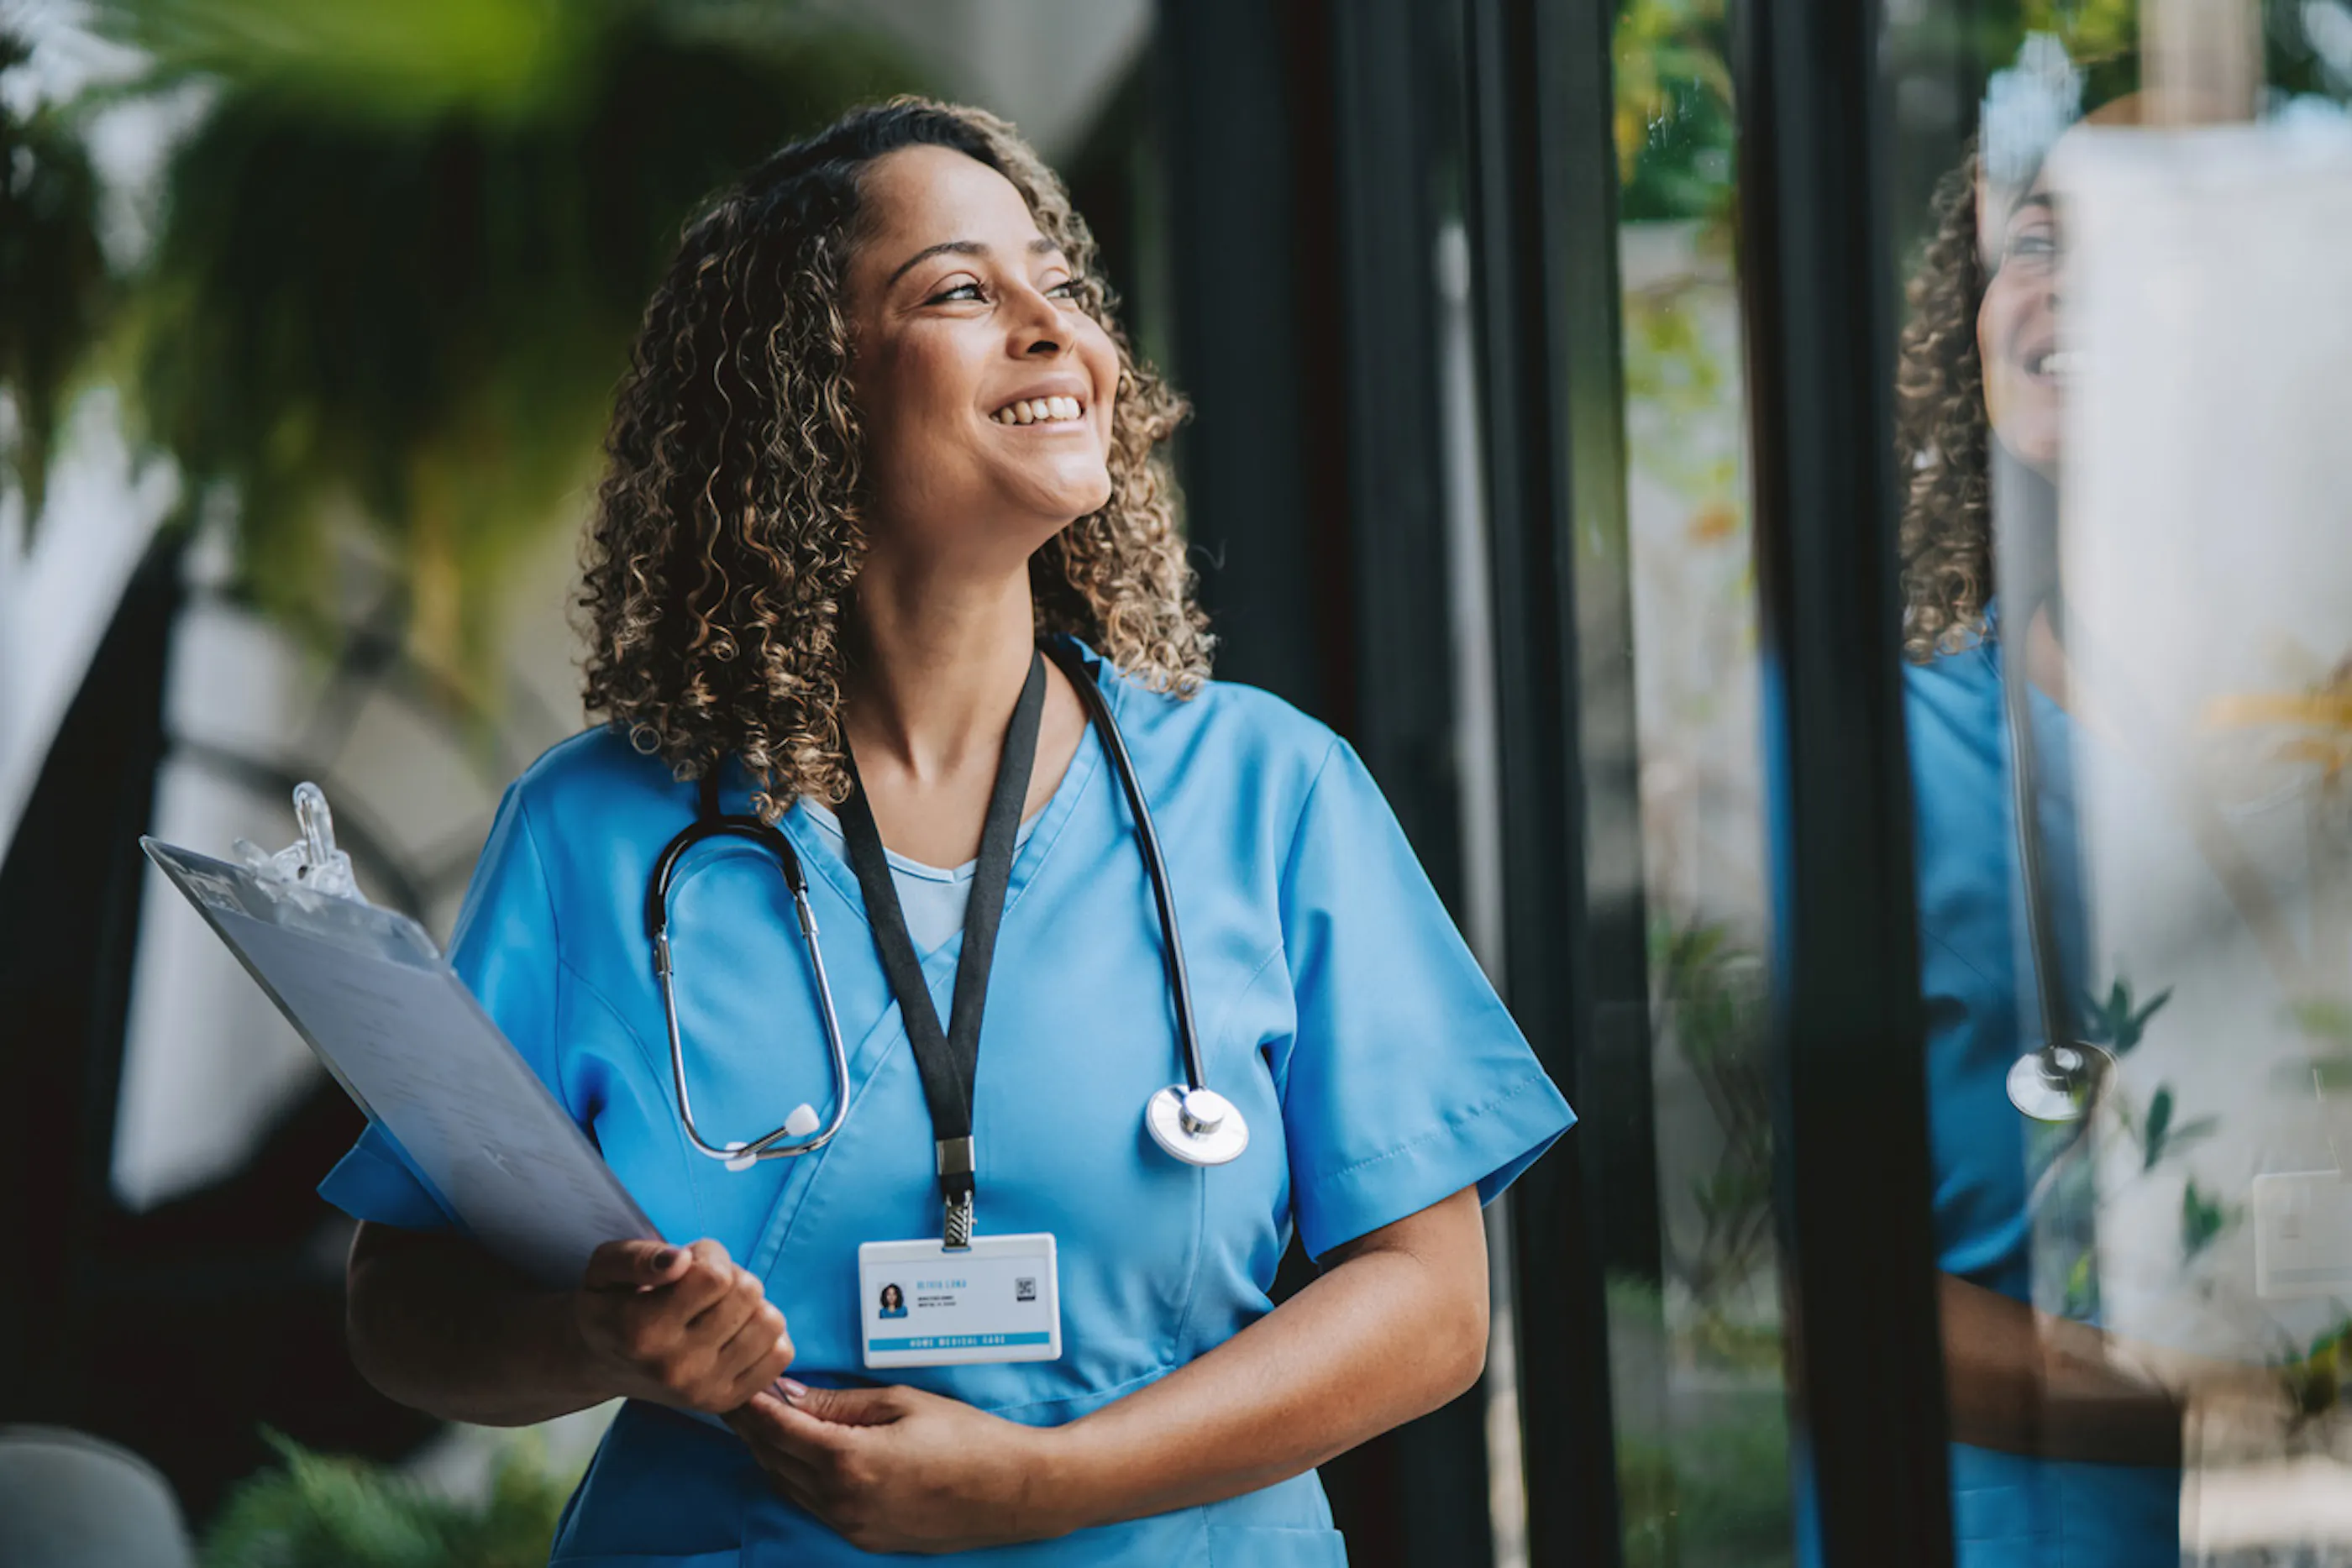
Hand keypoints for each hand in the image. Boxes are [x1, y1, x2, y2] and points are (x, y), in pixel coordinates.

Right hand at [573, 1238, 793, 1414]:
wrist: (600, 1362)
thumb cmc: (608, 1303)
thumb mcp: (604, 1267)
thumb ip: (638, 1257)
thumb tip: (681, 1261)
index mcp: (641, 1331)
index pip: (715, 1276)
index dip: (708, 1255)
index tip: (688, 1264)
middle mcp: (674, 1367)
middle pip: (747, 1294)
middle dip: (731, 1277)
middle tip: (702, 1288)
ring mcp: (703, 1390)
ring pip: (770, 1323)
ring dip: (750, 1305)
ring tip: (718, 1309)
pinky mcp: (725, 1402)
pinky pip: (780, 1355)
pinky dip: (765, 1335)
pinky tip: (734, 1332)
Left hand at [725, 1382, 1074, 1553]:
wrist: (1014, 1492)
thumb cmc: (967, 1437)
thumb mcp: (900, 1403)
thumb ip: (838, 1403)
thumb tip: (787, 1394)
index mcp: (848, 1461)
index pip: (776, 1430)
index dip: (750, 1405)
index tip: (734, 1382)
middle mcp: (841, 1502)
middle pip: (773, 1460)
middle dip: (751, 1427)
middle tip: (738, 1393)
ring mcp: (851, 1527)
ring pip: (787, 1486)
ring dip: (770, 1453)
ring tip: (760, 1418)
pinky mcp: (864, 1538)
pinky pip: (812, 1504)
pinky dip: (795, 1476)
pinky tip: (796, 1452)